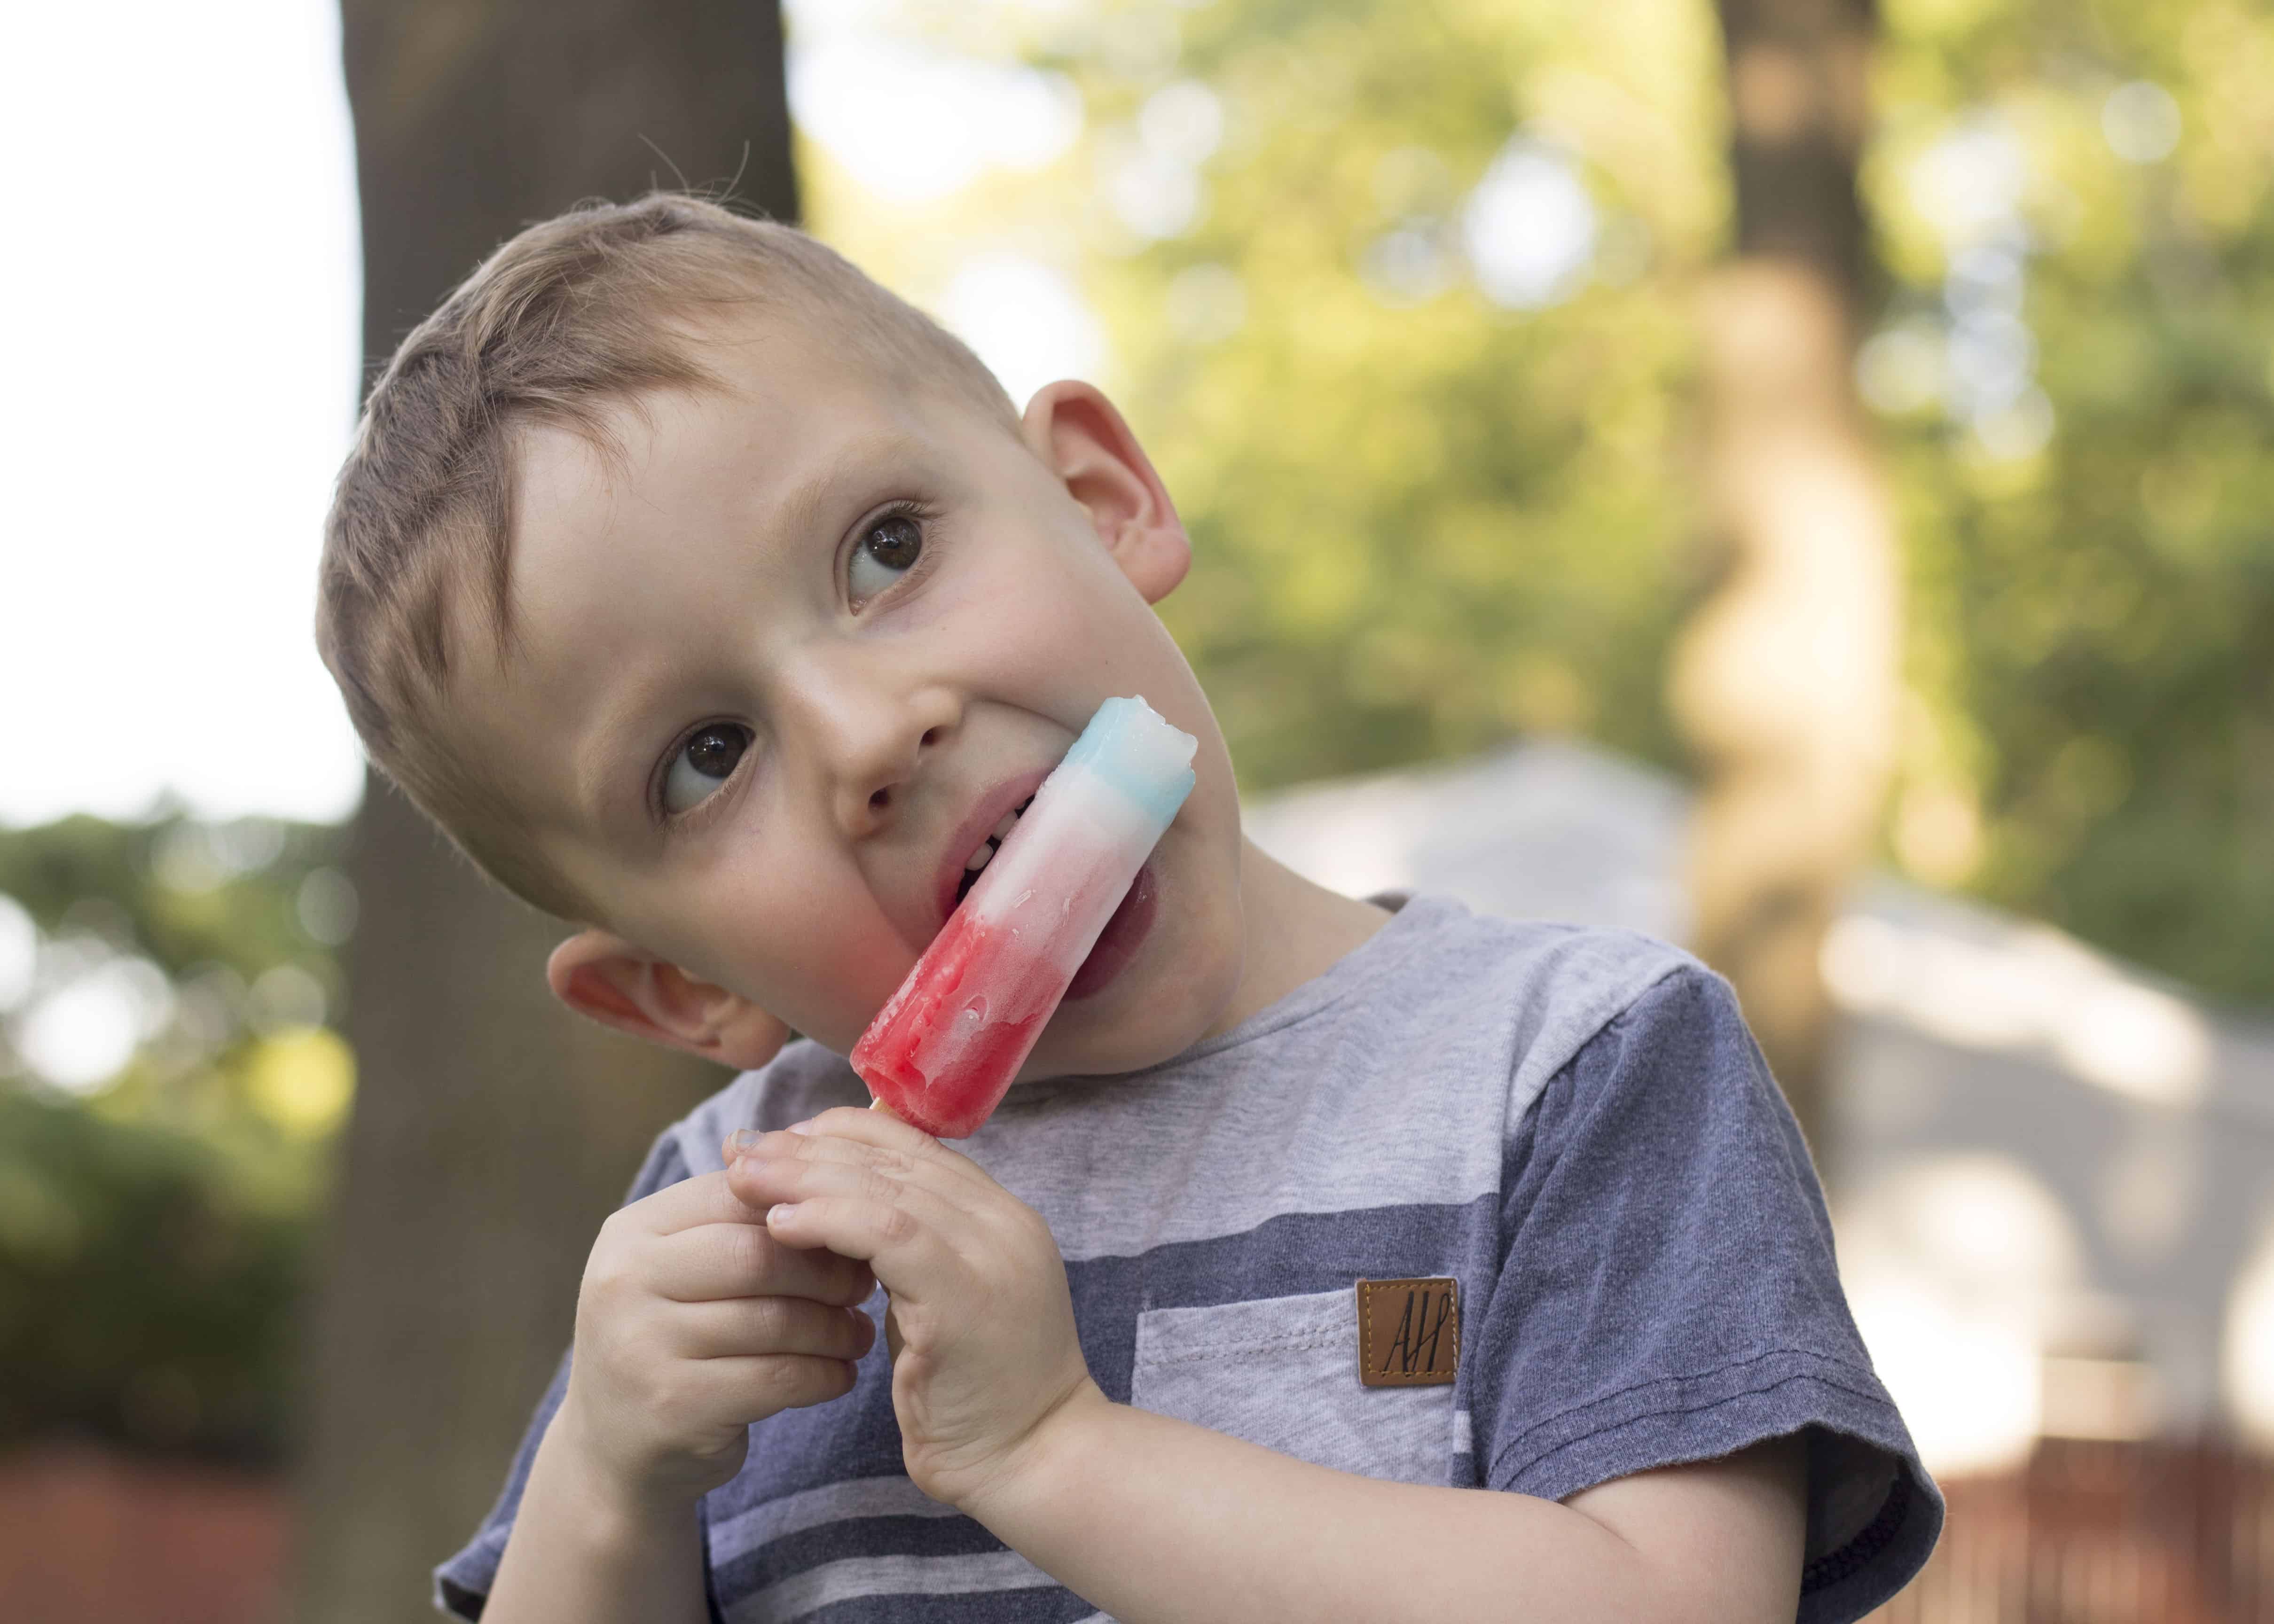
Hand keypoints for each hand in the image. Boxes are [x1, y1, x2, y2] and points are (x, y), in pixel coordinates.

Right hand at [556, 1165, 878, 1510]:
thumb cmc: (673, 1340)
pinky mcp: (673, 1407)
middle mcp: (625, 1281)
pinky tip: (839, 1375)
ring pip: (775, 1320)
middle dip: (826, 1270)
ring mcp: (642, 1346)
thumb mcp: (684, 1270)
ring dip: (834, 1329)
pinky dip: (823, 1375)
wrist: (613, 1450)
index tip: (851, 1227)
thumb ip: (741, 1222)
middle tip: (864, 1283)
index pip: (738, 1194)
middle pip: (759, 1255)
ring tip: (857, 1334)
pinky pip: (777, 1379)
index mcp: (632, 1231)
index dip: (807, 1208)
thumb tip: (830, 1164)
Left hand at [727, 1108, 1098, 1511]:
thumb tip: (830, 1211)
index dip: (842, 1134)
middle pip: (894, 1158)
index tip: (780, 1143)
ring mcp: (990, 1253)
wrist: (1037, 1460)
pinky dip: (828, 1221)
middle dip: (809, 1148)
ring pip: (885, 1188)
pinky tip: (779, 1225)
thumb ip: (905, 1253)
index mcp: (1000, 1216)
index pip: (914, 1145)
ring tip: (743, 1179)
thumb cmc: (979, 1393)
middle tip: (742, 1149)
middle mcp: (1002, 1221)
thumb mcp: (941, 1303)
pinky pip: (888, 1235)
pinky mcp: (965, 1295)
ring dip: (805, 1177)